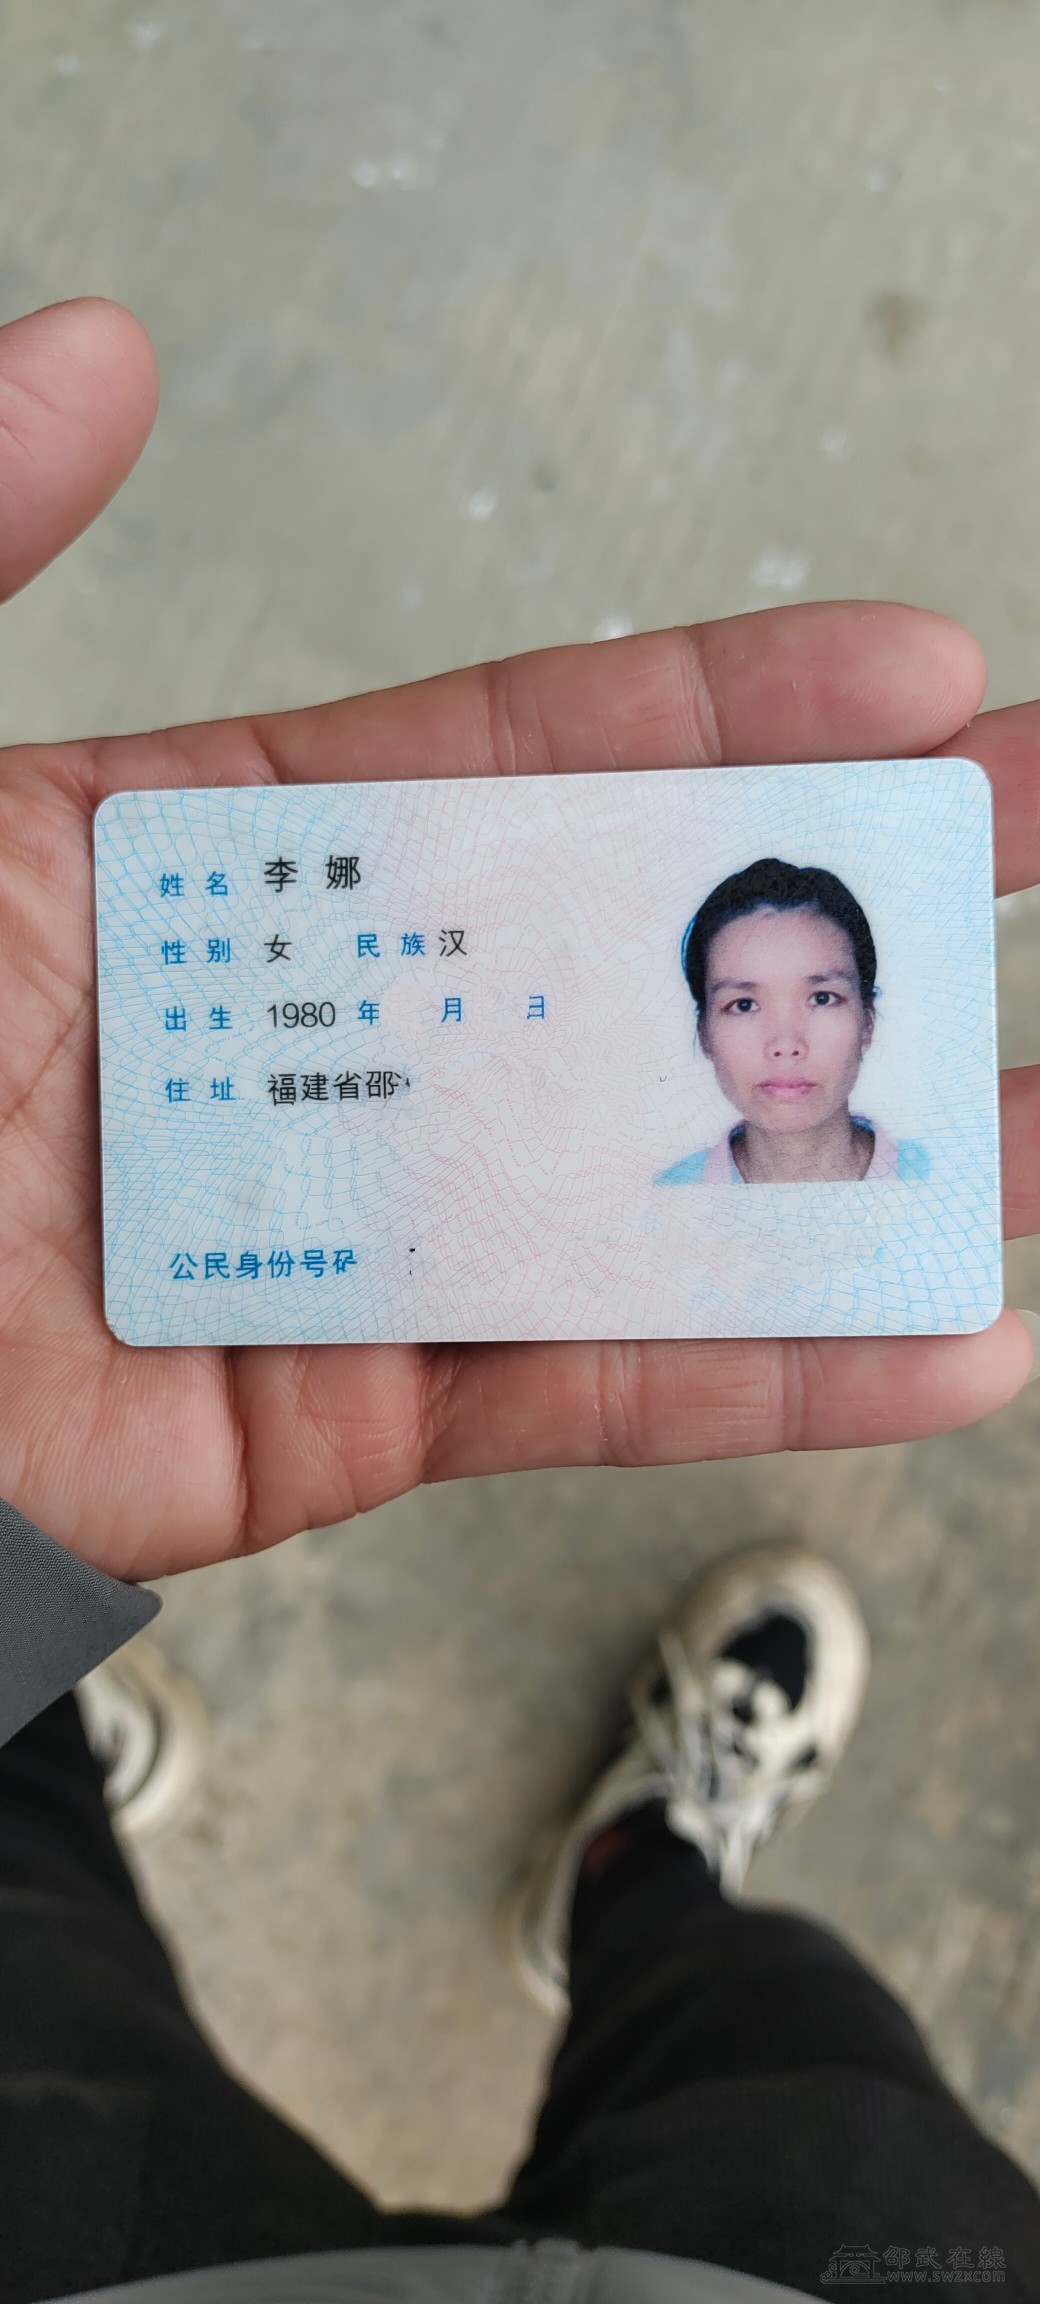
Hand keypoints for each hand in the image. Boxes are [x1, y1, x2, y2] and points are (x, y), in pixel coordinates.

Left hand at [1, 300, 1036, 1581]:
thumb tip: (98, 350)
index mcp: (194, 865)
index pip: (499, 763)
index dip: (710, 718)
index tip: (908, 679)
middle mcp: (286, 1040)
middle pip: (606, 959)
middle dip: (833, 904)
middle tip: (1025, 841)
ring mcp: (323, 1230)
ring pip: (625, 1184)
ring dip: (844, 1152)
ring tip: (1028, 1116)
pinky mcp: (326, 1414)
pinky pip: (570, 1384)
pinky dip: (754, 1364)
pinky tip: (929, 1326)